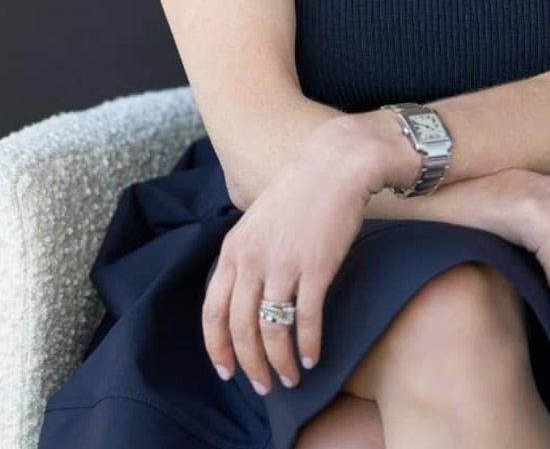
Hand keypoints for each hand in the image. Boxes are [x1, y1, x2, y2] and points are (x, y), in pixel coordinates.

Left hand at [202, 124, 377, 394]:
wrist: (337, 165)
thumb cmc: (301, 191)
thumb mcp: (257, 221)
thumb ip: (246, 255)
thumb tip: (243, 293)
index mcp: (234, 248)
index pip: (213, 311)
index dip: (217, 346)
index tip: (226, 370)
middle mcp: (252, 260)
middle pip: (241, 328)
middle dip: (249, 365)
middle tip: (263, 385)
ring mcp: (283, 265)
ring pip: (272, 330)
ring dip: (279, 362)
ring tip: (289, 377)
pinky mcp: (316, 268)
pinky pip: (307, 320)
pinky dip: (308, 345)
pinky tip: (313, 357)